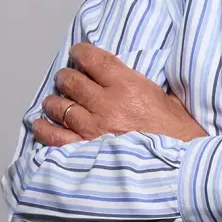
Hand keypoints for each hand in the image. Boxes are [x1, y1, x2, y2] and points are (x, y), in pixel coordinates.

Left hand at [34, 42, 207, 147]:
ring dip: (55, 101)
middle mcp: (107, 104)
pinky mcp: (86, 151)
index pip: (93, 59)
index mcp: (128, 86)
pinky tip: (40, 124)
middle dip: (66, 76)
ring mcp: (93, 129)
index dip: (80, 53)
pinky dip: (44, 129)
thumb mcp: (166, 98)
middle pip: (72, 80)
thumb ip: (140, 84)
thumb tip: (126, 76)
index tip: (77, 54)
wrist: (181, 168)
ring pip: (59, 106)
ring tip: (56, 101)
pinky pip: (55, 137)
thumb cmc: (178, 135)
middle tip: (67, 78)